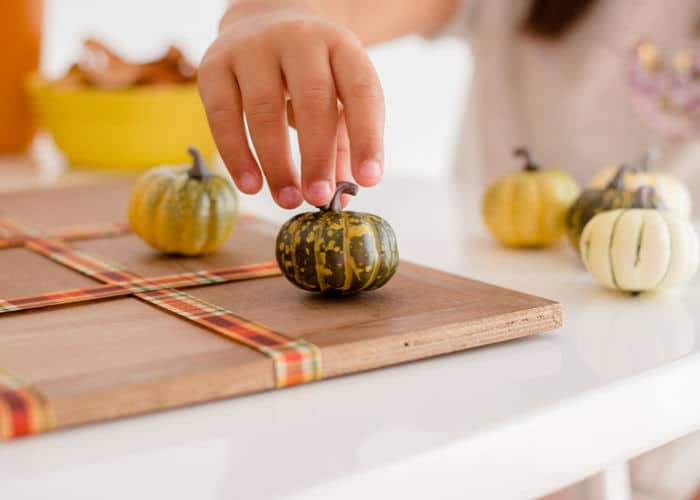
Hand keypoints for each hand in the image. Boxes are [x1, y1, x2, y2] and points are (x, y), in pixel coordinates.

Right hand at [198, 1, 384, 207]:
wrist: (262, 22)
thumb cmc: (309, 74)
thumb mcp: (337, 97)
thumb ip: (344, 144)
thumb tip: (341, 196)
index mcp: (340, 45)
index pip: (361, 91)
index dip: (367, 138)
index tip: (368, 181)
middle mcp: (298, 39)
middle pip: (313, 100)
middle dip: (317, 156)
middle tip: (319, 198)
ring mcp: (253, 48)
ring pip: (264, 109)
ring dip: (276, 163)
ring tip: (287, 199)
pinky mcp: (214, 64)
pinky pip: (221, 114)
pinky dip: (236, 155)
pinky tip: (250, 185)